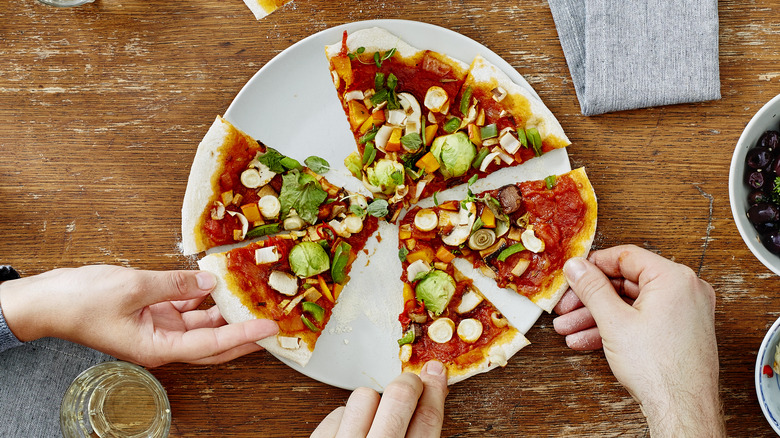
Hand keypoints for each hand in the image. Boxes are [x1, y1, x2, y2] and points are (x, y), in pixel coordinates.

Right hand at [0, 266, 277, 366]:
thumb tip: (209, 282)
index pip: (211, 346)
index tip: (268, 329)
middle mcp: (162, 343)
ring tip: (254, 299)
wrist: (46, 301)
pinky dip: (204, 298)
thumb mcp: (133, 286)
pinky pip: (186, 309)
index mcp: (157, 348)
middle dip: (244, 334)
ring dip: (226, 313)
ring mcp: (158, 329)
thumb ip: (175, 284)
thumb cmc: (80, 302)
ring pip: (203, 326)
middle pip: (214, 344)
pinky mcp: (153, 314)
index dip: (243, 336)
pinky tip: (220, 283)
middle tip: (273, 322)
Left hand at [311, 361, 447, 437]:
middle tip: (409, 385)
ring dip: (372, 403)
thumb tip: (430, 401)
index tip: (435, 374)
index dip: (435, 391)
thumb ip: (418, 434)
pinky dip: (344, 420)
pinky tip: (350, 432)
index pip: (427, 419)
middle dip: (408, 384)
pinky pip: (334, 415)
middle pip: (399, 397)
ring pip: (364, 397)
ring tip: (374, 419)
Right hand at [552, 245, 723, 435]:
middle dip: (590, 298)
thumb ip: (591, 288)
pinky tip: (588, 339)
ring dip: (597, 316)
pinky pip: (642, 320)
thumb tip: (577, 267)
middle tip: (567, 305)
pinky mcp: (679, 332)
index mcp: (674, 278)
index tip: (573, 274)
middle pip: (626, 282)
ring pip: (631, 304)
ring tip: (570, 328)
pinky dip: (616, 328)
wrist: (681, 409)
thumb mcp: (614, 322)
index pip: (626, 257)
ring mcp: (684, 312)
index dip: (593, 266)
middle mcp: (685, 291)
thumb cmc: (661, 369)